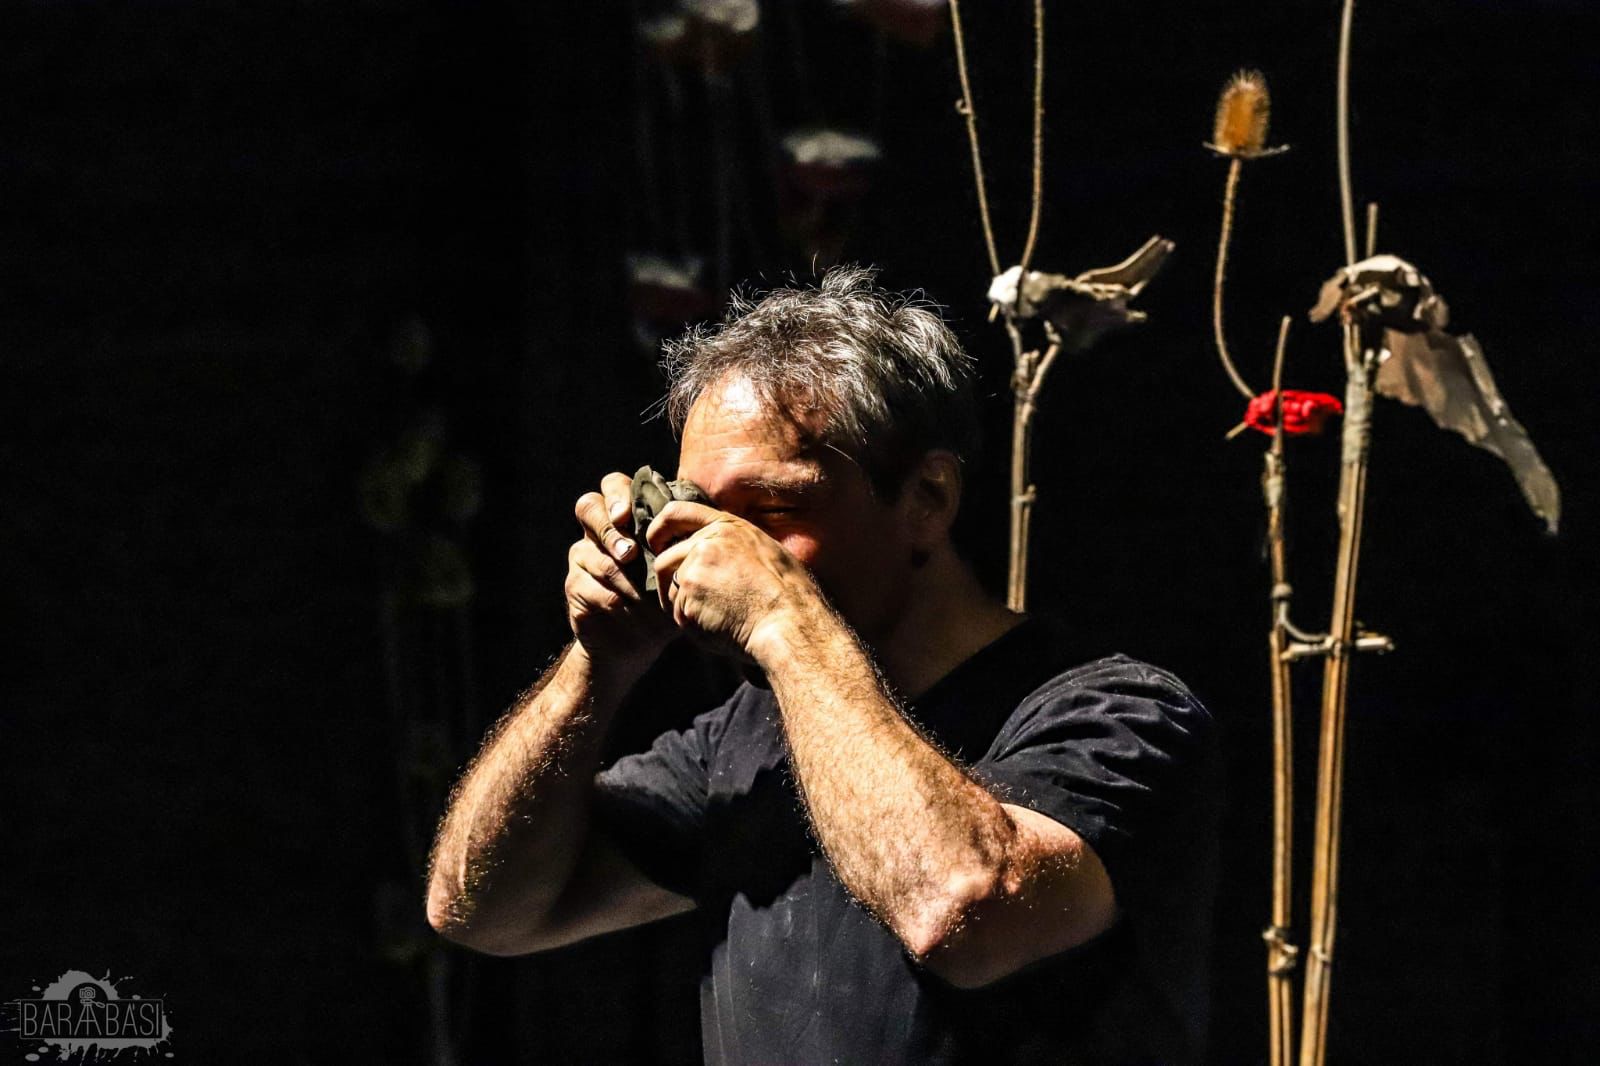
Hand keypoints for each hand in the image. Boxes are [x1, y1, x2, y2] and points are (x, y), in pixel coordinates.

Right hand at [565, 473, 676, 674]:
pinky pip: (587, 584)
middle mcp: (599, 531)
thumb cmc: (663, 597)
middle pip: (588, 506)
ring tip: (640, 592)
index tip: (629, 516)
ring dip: (619, 574)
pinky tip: (628, 607)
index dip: (618, 495)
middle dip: (609, 528)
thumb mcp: (676, 570)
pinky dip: (611, 596)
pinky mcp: (574, 585)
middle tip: (629, 553)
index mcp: (625, 518)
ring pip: (591, 552)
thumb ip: (678, 546)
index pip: (613, 486)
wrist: (637, 643)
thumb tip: (691, 530)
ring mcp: (583, 557)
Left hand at [647, 501, 821, 661]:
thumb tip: (718, 552)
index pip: (675, 513)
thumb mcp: (764, 550)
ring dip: (684, 605)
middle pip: (665, 559)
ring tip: (714, 617)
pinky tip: (718, 628)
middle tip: (689, 600)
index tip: (656, 543)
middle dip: (670, 581)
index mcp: (726, 527)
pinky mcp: (688, 600)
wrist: (788, 621)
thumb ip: (733, 545)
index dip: (658, 529)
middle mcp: (705, 544)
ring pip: (670, 589)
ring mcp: (694, 571)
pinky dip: (692, 625)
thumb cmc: (788, 593)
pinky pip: (678, 615)